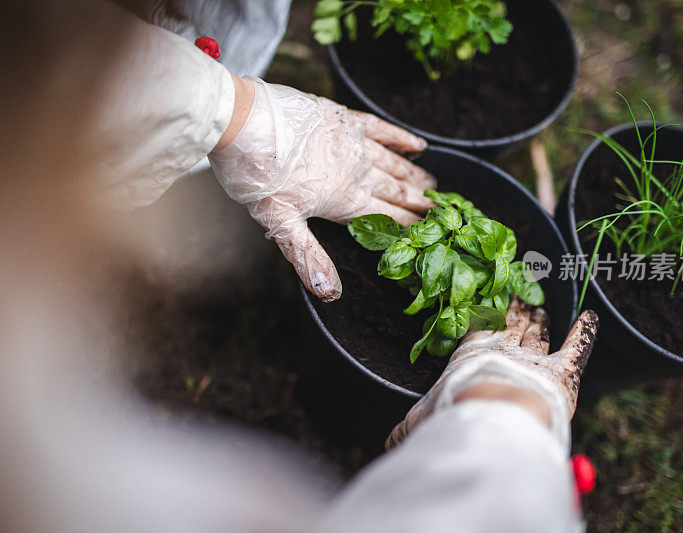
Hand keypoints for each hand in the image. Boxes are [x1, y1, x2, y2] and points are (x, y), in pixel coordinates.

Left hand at [209, 77, 434, 301]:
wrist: (241, 121)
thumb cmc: (255, 175)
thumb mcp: (278, 222)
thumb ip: (308, 255)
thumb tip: (330, 293)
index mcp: (342, 198)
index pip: (384, 216)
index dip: (408, 225)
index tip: (429, 232)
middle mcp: (355, 169)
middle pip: (394, 190)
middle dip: (419, 202)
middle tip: (441, 211)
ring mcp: (351, 141)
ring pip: (393, 162)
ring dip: (414, 176)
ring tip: (433, 185)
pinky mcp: (343, 117)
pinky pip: (381, 129)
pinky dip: (401, 138)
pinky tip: (417, 145)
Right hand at [387, 299, 598, 448]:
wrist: (492, 416)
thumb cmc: (453, 414)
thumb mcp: (419, 422)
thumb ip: (406, 429)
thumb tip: (387, 443)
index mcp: (470, 354)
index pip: (480, 327)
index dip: (488, 314)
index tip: (493, 301)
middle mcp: (503, 349)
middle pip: (513, 326)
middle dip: (517, 313)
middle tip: (523, 301)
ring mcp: (534, 358)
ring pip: (539, 333)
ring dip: (541, 320)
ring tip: (542, 309)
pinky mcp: (562, 372)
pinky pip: (577, 346)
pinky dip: (585, 331)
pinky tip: (591, 316)